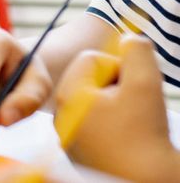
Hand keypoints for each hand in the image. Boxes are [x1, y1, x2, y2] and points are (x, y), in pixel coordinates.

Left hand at [54, 35, 179, 182]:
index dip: (119, 68)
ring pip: (94, 102)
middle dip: (116, 85)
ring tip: (132, 124)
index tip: (132, 90)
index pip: (91, 59)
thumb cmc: (145, 134)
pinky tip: (127, 138)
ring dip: (116, 105)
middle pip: (90, 80)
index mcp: (68, 95)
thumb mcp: (145, 84)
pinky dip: (113, 125)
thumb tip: (128, 37)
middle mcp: (60, 115)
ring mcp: (68, 135)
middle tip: (134, 106)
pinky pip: (94, 123)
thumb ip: (136, 51)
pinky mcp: (79, 151)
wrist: (146, 181)